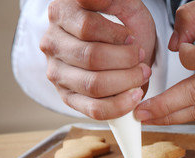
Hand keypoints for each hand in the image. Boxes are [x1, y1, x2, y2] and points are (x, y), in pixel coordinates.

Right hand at [40, 0, 155, 118]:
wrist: (124, 47)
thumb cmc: (123, 25)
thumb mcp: (122, 5)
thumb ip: (109, 0)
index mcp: (61, 15)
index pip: (87, 28)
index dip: (117, 35)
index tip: (132, 38)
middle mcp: (52, 44)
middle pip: (91, 58)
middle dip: (126, 60)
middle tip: (142, 59)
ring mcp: (57, 73)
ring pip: (93, 85)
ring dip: (126, 81)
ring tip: (142, 74)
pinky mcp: (69, 97)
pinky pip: (94, 109)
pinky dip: (119, 106)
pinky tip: (135, 95)